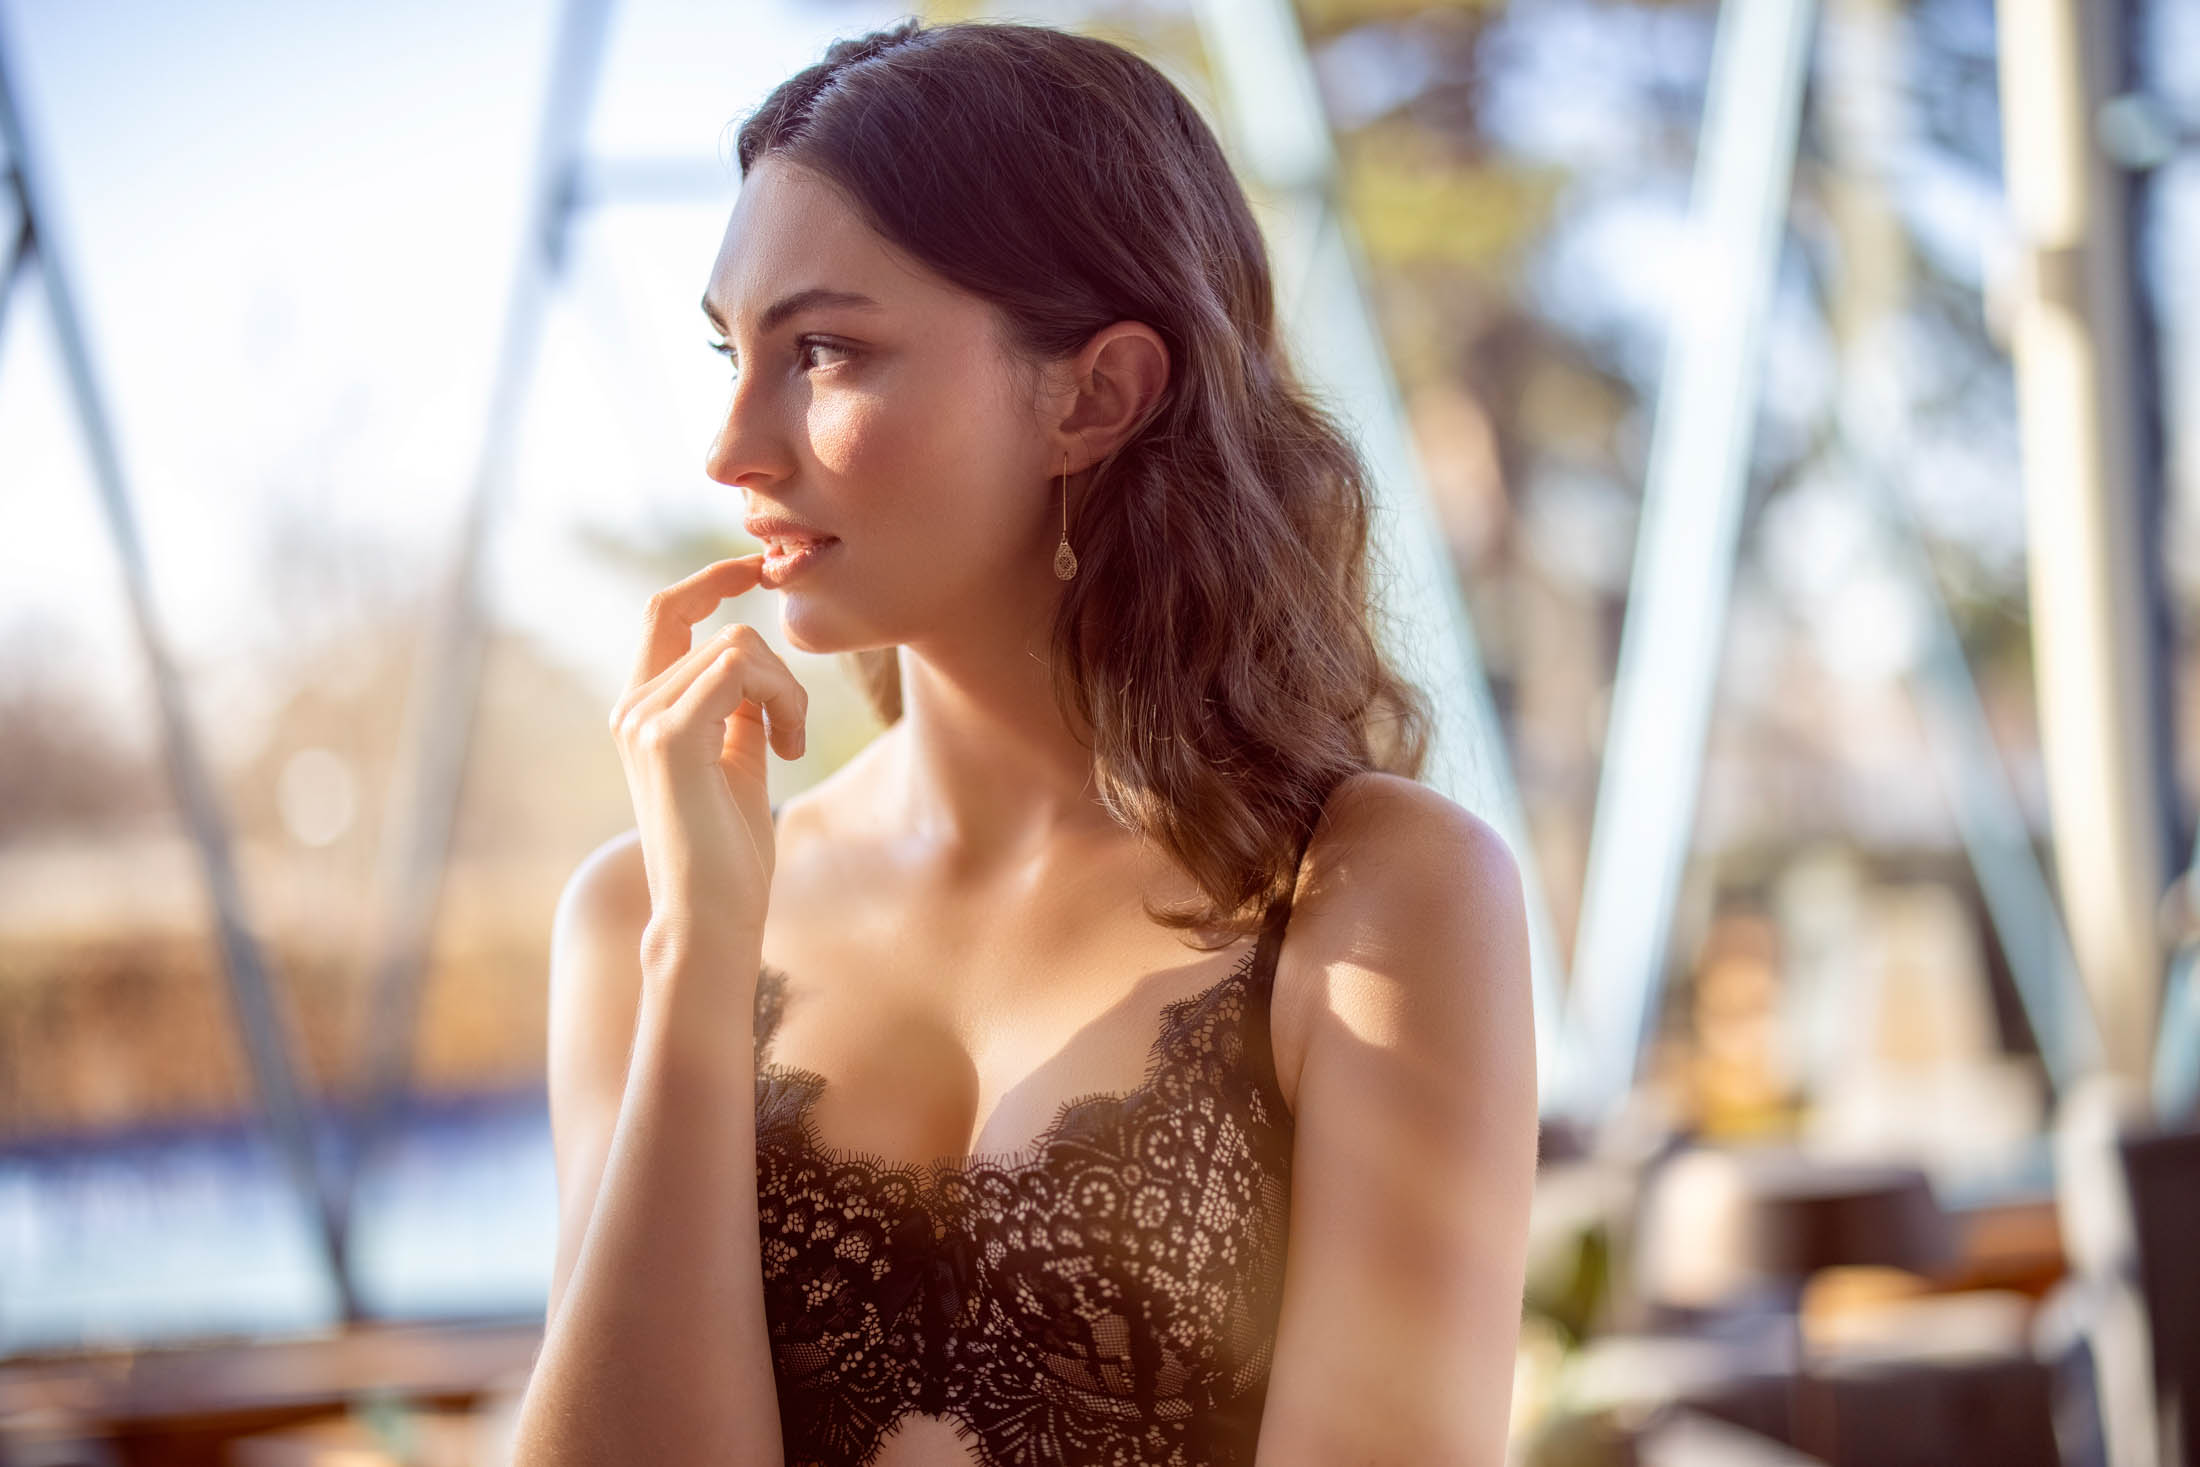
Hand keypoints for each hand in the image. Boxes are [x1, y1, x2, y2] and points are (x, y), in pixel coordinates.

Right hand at [609, 554, 803, 980]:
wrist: (713, 915)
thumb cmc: (730, 851)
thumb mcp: (737, 761)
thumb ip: (737, 710)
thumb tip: (756, 665)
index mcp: (643, 710)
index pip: (667, 610)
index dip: (713, 579)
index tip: (760, 569)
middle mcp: (632, 707)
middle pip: (724, 630)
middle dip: (781, 673)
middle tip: (793, 731)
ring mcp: (643, 718)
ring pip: (741, 646)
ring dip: (788, 693)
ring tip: (789, 746)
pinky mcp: (667, 734)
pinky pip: (742, 669)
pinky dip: (782, 700)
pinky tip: (787, 748)